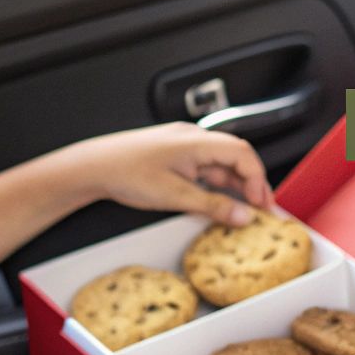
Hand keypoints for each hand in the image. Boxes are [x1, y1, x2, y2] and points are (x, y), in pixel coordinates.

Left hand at [69, 122, 275, 225]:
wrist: (92, 166)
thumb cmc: (125, 172)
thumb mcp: (174, 196)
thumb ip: (212, 206)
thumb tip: (241, 215)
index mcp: (197, 141)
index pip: (243, 154)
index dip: (258, 179)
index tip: (261, 204)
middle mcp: (193, 138)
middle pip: (236, 157)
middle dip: (252, 184)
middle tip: (260, 210)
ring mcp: (184, 145)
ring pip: (221, 164)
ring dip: (234, 186)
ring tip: (241, 210)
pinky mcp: (175, 155)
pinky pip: (205, 167)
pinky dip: (216, 184)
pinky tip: (218, 201)